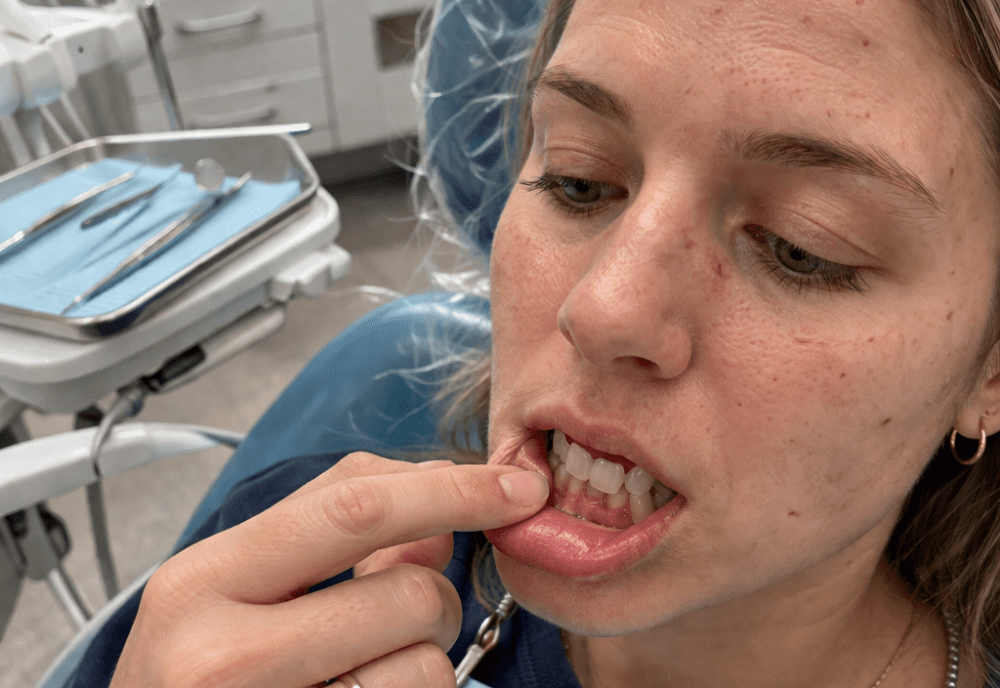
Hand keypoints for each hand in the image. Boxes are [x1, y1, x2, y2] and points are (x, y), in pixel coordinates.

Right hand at [109, 452, 548, 687]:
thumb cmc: (195, 672)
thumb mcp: (240, 586)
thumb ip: (336, 527)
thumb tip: (442, 503)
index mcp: (202, 581)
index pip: (354, 509)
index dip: (453, 490)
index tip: (516, 487)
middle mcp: (220, 656)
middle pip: (410, 592)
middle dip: (435, 597)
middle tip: (399, 618)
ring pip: (427, 667)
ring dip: (420, 665)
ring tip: (360, 673)